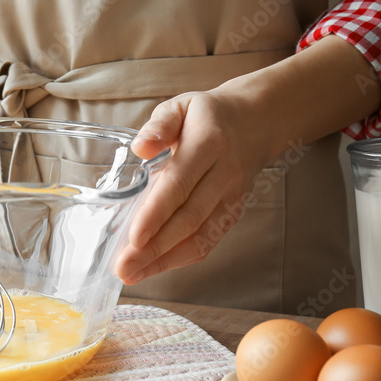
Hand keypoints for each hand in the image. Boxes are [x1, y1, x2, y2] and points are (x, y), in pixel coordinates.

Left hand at [115, 89, 267, 284]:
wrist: (256, 122)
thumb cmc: (207, 115)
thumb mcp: (181, 105)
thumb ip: (159, 125)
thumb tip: (140, 149)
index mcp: (209, 143)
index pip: (180, 183)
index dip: (157, 213)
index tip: (134, 237)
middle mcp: (225, 174)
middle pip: (190, 217)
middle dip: (155, 248)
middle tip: (124, 267)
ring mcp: (232, 196)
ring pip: (201, 236)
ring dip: (166, 260)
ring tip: (133, 274)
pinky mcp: (233, 212)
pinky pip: (209, 240)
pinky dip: (182, 258)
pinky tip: (155, 268)